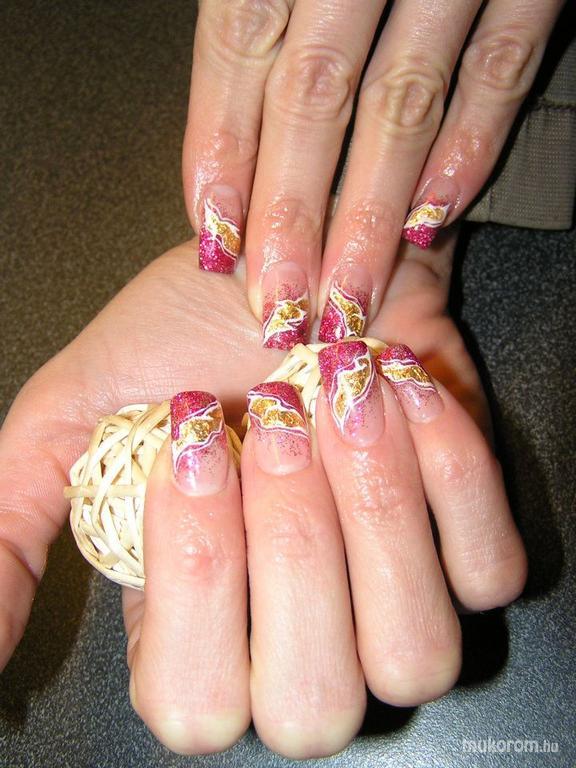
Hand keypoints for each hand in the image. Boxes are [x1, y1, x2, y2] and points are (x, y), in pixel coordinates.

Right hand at [0, 236, 525, 757]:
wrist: (287, 267)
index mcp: (198, 630)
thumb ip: (9, 532)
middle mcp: (302, 640)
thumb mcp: (71, 425)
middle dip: (292, 547)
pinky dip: (452, 476)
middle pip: (315, 702)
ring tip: (338, 399)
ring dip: (374, 514)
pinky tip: (401, 390)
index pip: (198, 704)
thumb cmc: (180, 342)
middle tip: (271, 419)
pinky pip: (490, 572)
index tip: (192, 442)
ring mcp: (396, 600)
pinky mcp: (467, 543)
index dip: (196, 579)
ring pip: (416, 651)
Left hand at [183, 0, 561, 345]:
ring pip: (401, 103)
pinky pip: (501, 68)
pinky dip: (468, 147)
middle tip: (279, 302)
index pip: (241, 48)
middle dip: (293, 212)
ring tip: (346, 292)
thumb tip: (228, 145)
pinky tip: (434, 219)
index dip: (224, 151)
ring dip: (371, 213)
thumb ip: (260, 12)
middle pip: (315, 96)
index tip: (217, 236)